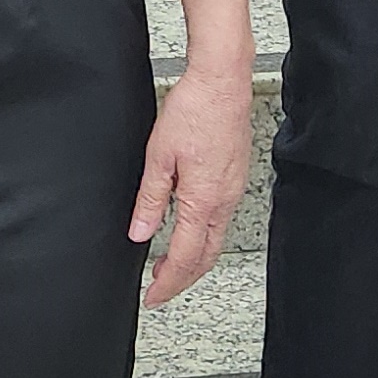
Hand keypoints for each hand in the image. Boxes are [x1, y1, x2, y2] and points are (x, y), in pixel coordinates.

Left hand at [131, 62, 254, 305]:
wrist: (222, 81)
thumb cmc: (194, 109)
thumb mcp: (159, 156)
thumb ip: (150, 199)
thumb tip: (140, 232)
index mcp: (203, 200)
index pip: (185, 257)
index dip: (167, 282)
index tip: (152, 296)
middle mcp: (224, 200)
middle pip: (206, 256)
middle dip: (183, 279)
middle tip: (160, 289)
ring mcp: (235, 189)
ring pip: (216, 239)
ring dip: (194, 258)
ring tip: (171, 263)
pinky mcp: (237, 176)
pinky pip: (223, 218)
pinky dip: (205, 235)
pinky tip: (192, 228)